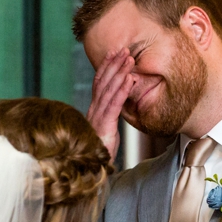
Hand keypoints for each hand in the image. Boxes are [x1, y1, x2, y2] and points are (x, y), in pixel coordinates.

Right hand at [87, 46, 133, 160]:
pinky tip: (130, 79)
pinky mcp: (103, 127)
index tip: (113, 53)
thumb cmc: (99, 153)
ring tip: (130, 59)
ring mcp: (97, 119)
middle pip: (102, 83)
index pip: (98, 85)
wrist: (92, 172)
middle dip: (113, 65)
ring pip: (108, 91)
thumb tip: (118, 104)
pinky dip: (122, 90)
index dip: (105, 68)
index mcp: (93, 111)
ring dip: (120, 73)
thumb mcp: (105, 131)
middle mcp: (93, 112)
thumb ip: (109, 117)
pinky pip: (114, 105)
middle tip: (124, 49)